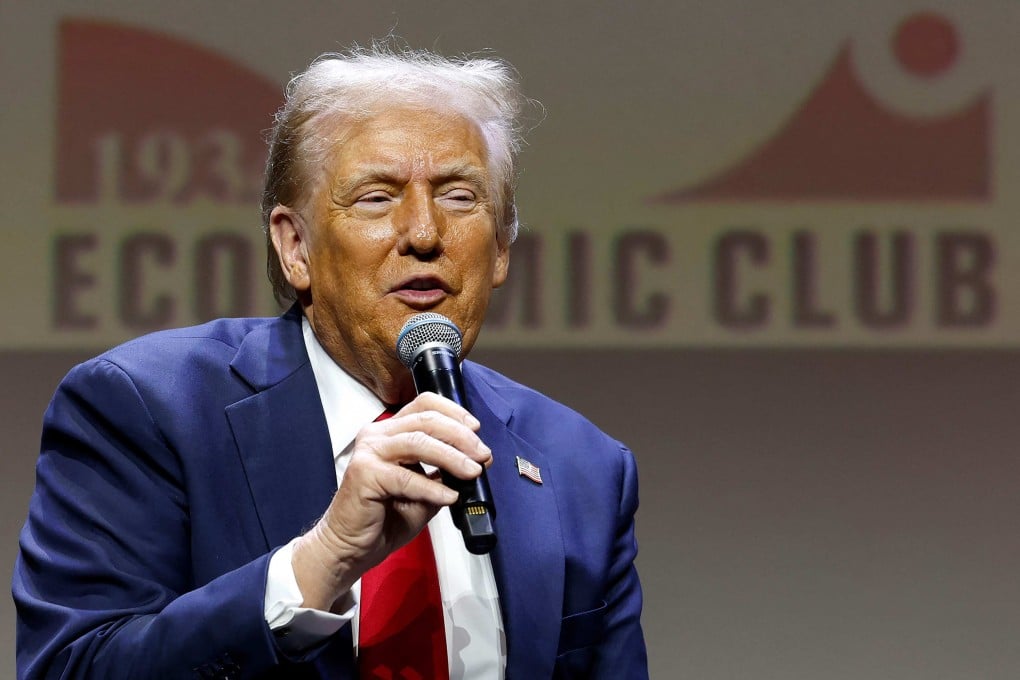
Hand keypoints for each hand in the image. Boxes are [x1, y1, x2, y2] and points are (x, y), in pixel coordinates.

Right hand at [290, 392, 491, 610]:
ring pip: (418, 443)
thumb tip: (477, 461)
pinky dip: (432, 487)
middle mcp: (377, 435)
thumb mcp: (424, 490)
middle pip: (425, 421)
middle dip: (460, 436)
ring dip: (451, 457)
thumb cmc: (385, 518)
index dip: (453, 412)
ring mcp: (369, 452)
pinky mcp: (364, 474)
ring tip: (473, 472)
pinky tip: (450, 496)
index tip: (476, 429)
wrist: (351, 547)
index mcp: (390, 432)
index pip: (424, 405)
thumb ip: (444, 473)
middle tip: (482, 454)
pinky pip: (406, 477)